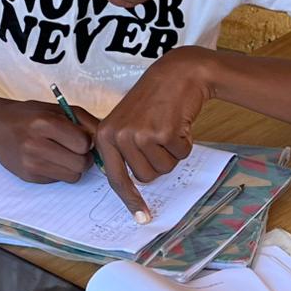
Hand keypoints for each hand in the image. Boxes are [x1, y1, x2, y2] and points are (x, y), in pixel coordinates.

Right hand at [0, 98, 94, 182]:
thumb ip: (85, 122)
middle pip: (81, 164)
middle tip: (75, 149)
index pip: (83, 144)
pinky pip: (59, 181)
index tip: (80, 137)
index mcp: (44, 124)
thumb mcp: (58, 109)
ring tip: (63, 154)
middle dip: (83, 157)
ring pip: (73, 176)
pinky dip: (59, 172)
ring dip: (73, 167)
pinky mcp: (29, 177)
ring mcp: (31, 164)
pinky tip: (48, 159)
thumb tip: (106, 140)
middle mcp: (36, 145)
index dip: (87, 142)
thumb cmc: (30, 116)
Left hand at [94, 47, 212, 208]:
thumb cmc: (153, 100)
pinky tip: (178, 123)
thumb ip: (123, 150)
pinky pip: (180, 156)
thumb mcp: (127, 122)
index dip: (130, 200)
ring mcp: (139, 134)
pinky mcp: (162, 133)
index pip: (115, 178)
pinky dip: (185, 144)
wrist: (177, 73)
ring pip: (163, 169)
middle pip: (145, 177)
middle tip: (160, 138)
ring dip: (172, 154)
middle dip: (158, 163)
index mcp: (105, 136)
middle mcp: (118, 136)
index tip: (141, 218)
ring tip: (167, 128)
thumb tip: (133, 184)